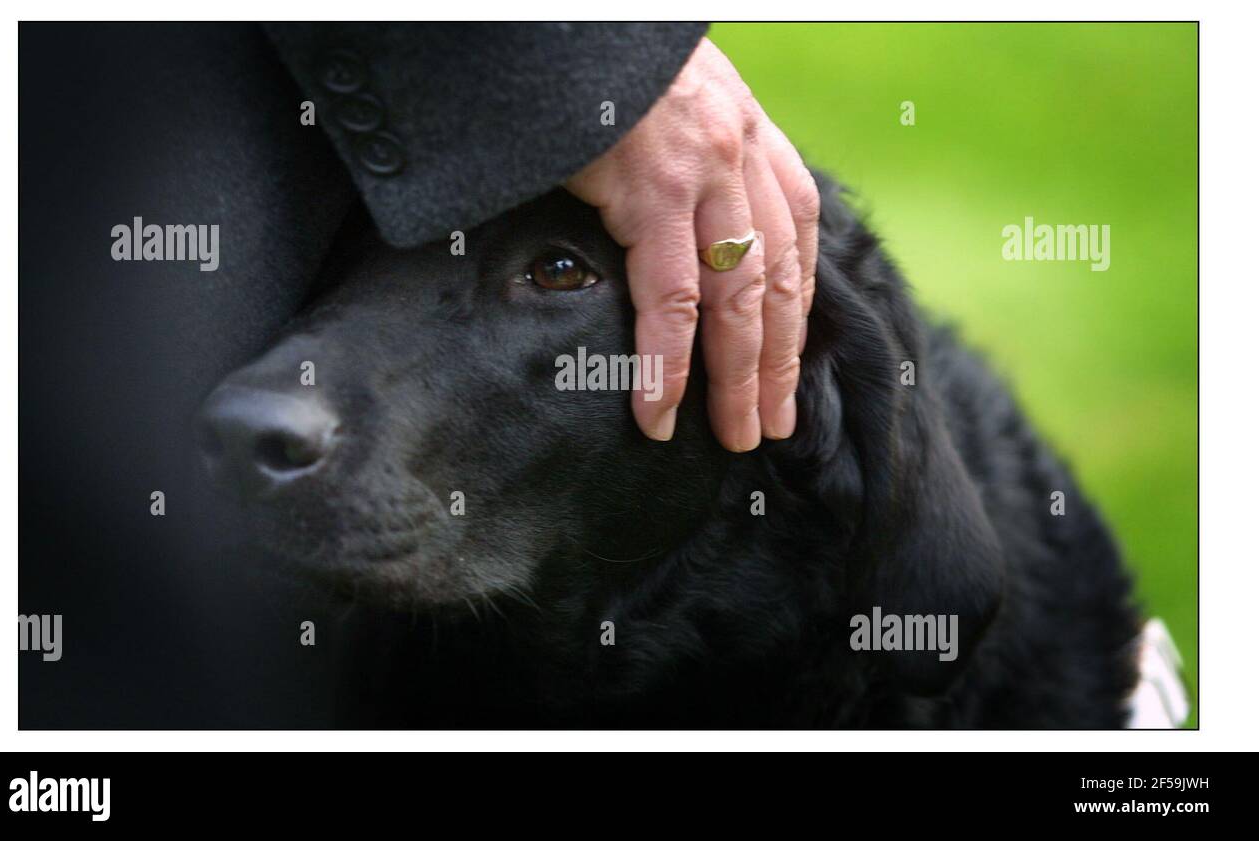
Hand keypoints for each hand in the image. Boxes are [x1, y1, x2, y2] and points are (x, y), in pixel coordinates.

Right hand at [566, 37, 819, 451]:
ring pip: (737, 301)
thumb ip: (692, 156)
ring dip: (738, 379)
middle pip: (774, 282)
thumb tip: (675, 220)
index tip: (789, 362)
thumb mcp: (673, 100)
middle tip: (772, 425)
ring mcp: (703, 174)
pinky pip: (668, 299)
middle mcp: (741, 158)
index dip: (795, 310)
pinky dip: (666, 364)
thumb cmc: (607, 64)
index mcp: (750, 137)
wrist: (569, 20)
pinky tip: (658, 411)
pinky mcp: (652, 190)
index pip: (795, 240)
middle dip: (778, 362)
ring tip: (734, 436)